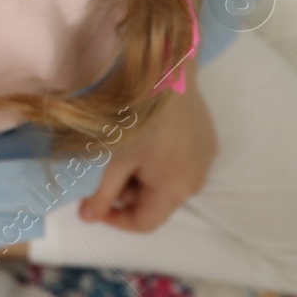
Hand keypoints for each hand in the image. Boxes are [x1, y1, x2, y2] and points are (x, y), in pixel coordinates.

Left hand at [79, 82, 216, 231]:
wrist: (167, 72)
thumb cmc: (136, 117)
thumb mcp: (115, 159)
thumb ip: (102, 193)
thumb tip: (88, 220)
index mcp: (176, 190)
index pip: (145, 223)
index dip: (116, 219)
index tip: (93, 204)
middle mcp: (197, 180)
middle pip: (156, 202)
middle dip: (128, 193)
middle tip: (106, 167)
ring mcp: (206, 159)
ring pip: (168, 182)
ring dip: (143, 176)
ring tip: (125, 149)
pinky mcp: (208, 141)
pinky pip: (181, 163)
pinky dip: (160, 161)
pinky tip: (146, 137)